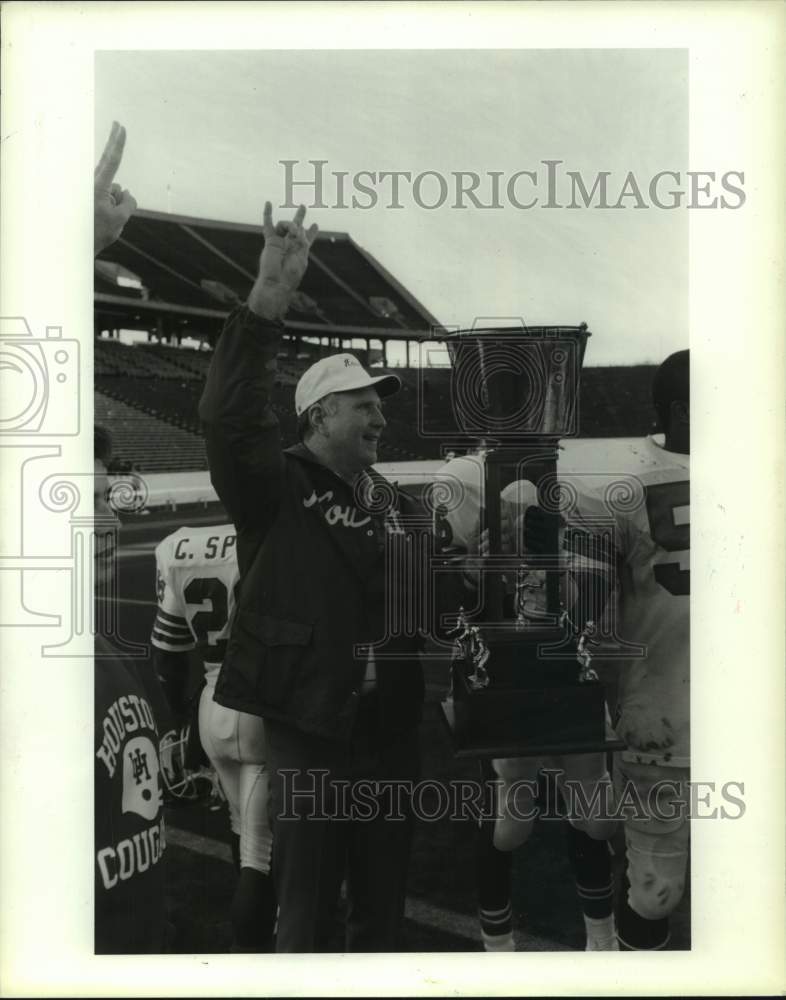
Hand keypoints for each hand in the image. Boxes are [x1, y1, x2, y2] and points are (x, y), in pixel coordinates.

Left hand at [94, 121, 137, 255]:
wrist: (75, 246)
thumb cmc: (96, 232)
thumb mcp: (120, 219)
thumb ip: (129, 203)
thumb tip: (126, 193)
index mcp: (97, 185)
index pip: (112, 160)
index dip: (118, 143)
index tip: (121, 127)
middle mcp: (93, 185)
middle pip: (111, 170)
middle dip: (115, 158)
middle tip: (116, 130)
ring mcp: (92, 192)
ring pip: (115, 193)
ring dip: (116, 207)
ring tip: (103, 223)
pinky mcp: (93, 200)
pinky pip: (111, 201)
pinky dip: (112, 211)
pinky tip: (101, 222)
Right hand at [248, 202, 318, 318]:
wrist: (276, 282)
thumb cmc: (291, 274)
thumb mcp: (302, 256)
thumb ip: (303, 240)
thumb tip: (299, 227)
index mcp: (300, 251)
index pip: (306, 239)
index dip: (311, 232)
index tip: (315, 225)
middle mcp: (289, 245)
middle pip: (296, 227)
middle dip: (300, 216)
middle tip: (303, 206)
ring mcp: (279, 242)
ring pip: (286, 225)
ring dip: (291, 225)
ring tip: (295, 231)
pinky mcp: (270, 241)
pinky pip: (268, 224)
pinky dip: (268, 213)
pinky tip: (268, 203)